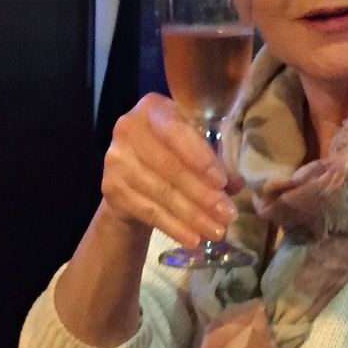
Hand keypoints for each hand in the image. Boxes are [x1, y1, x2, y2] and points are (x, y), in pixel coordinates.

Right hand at [101, 92, 238, 250]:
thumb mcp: (193, 150)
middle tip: (228, 214)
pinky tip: (193, 239)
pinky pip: (148, 211)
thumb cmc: (171, 155)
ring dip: (192, 216)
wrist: (131, 177)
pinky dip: (174, 227)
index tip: (223, 183)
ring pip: (161, 192)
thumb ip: (214, 163)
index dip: (200, 158)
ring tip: (217, 231)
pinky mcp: (111, 188)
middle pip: (170, 166)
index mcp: (153, 109)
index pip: (176, 132)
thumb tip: (236, 185)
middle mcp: (128, 128)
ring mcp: (116, 159)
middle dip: (203, 194)